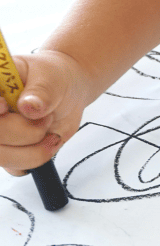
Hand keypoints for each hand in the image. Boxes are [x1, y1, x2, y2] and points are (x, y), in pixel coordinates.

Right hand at [0, 50, 90, 174]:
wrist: (68, 91)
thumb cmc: (53, 78)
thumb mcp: (50, 78)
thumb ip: (42, 91)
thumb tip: (29, 107)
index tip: (4, 106)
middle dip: (22, 131)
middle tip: (46, 117)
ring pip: (1, 156)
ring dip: (33, 147)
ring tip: (50, 129)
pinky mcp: (8, 151)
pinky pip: (16, 167)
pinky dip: (38, 157)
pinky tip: (49, 139)